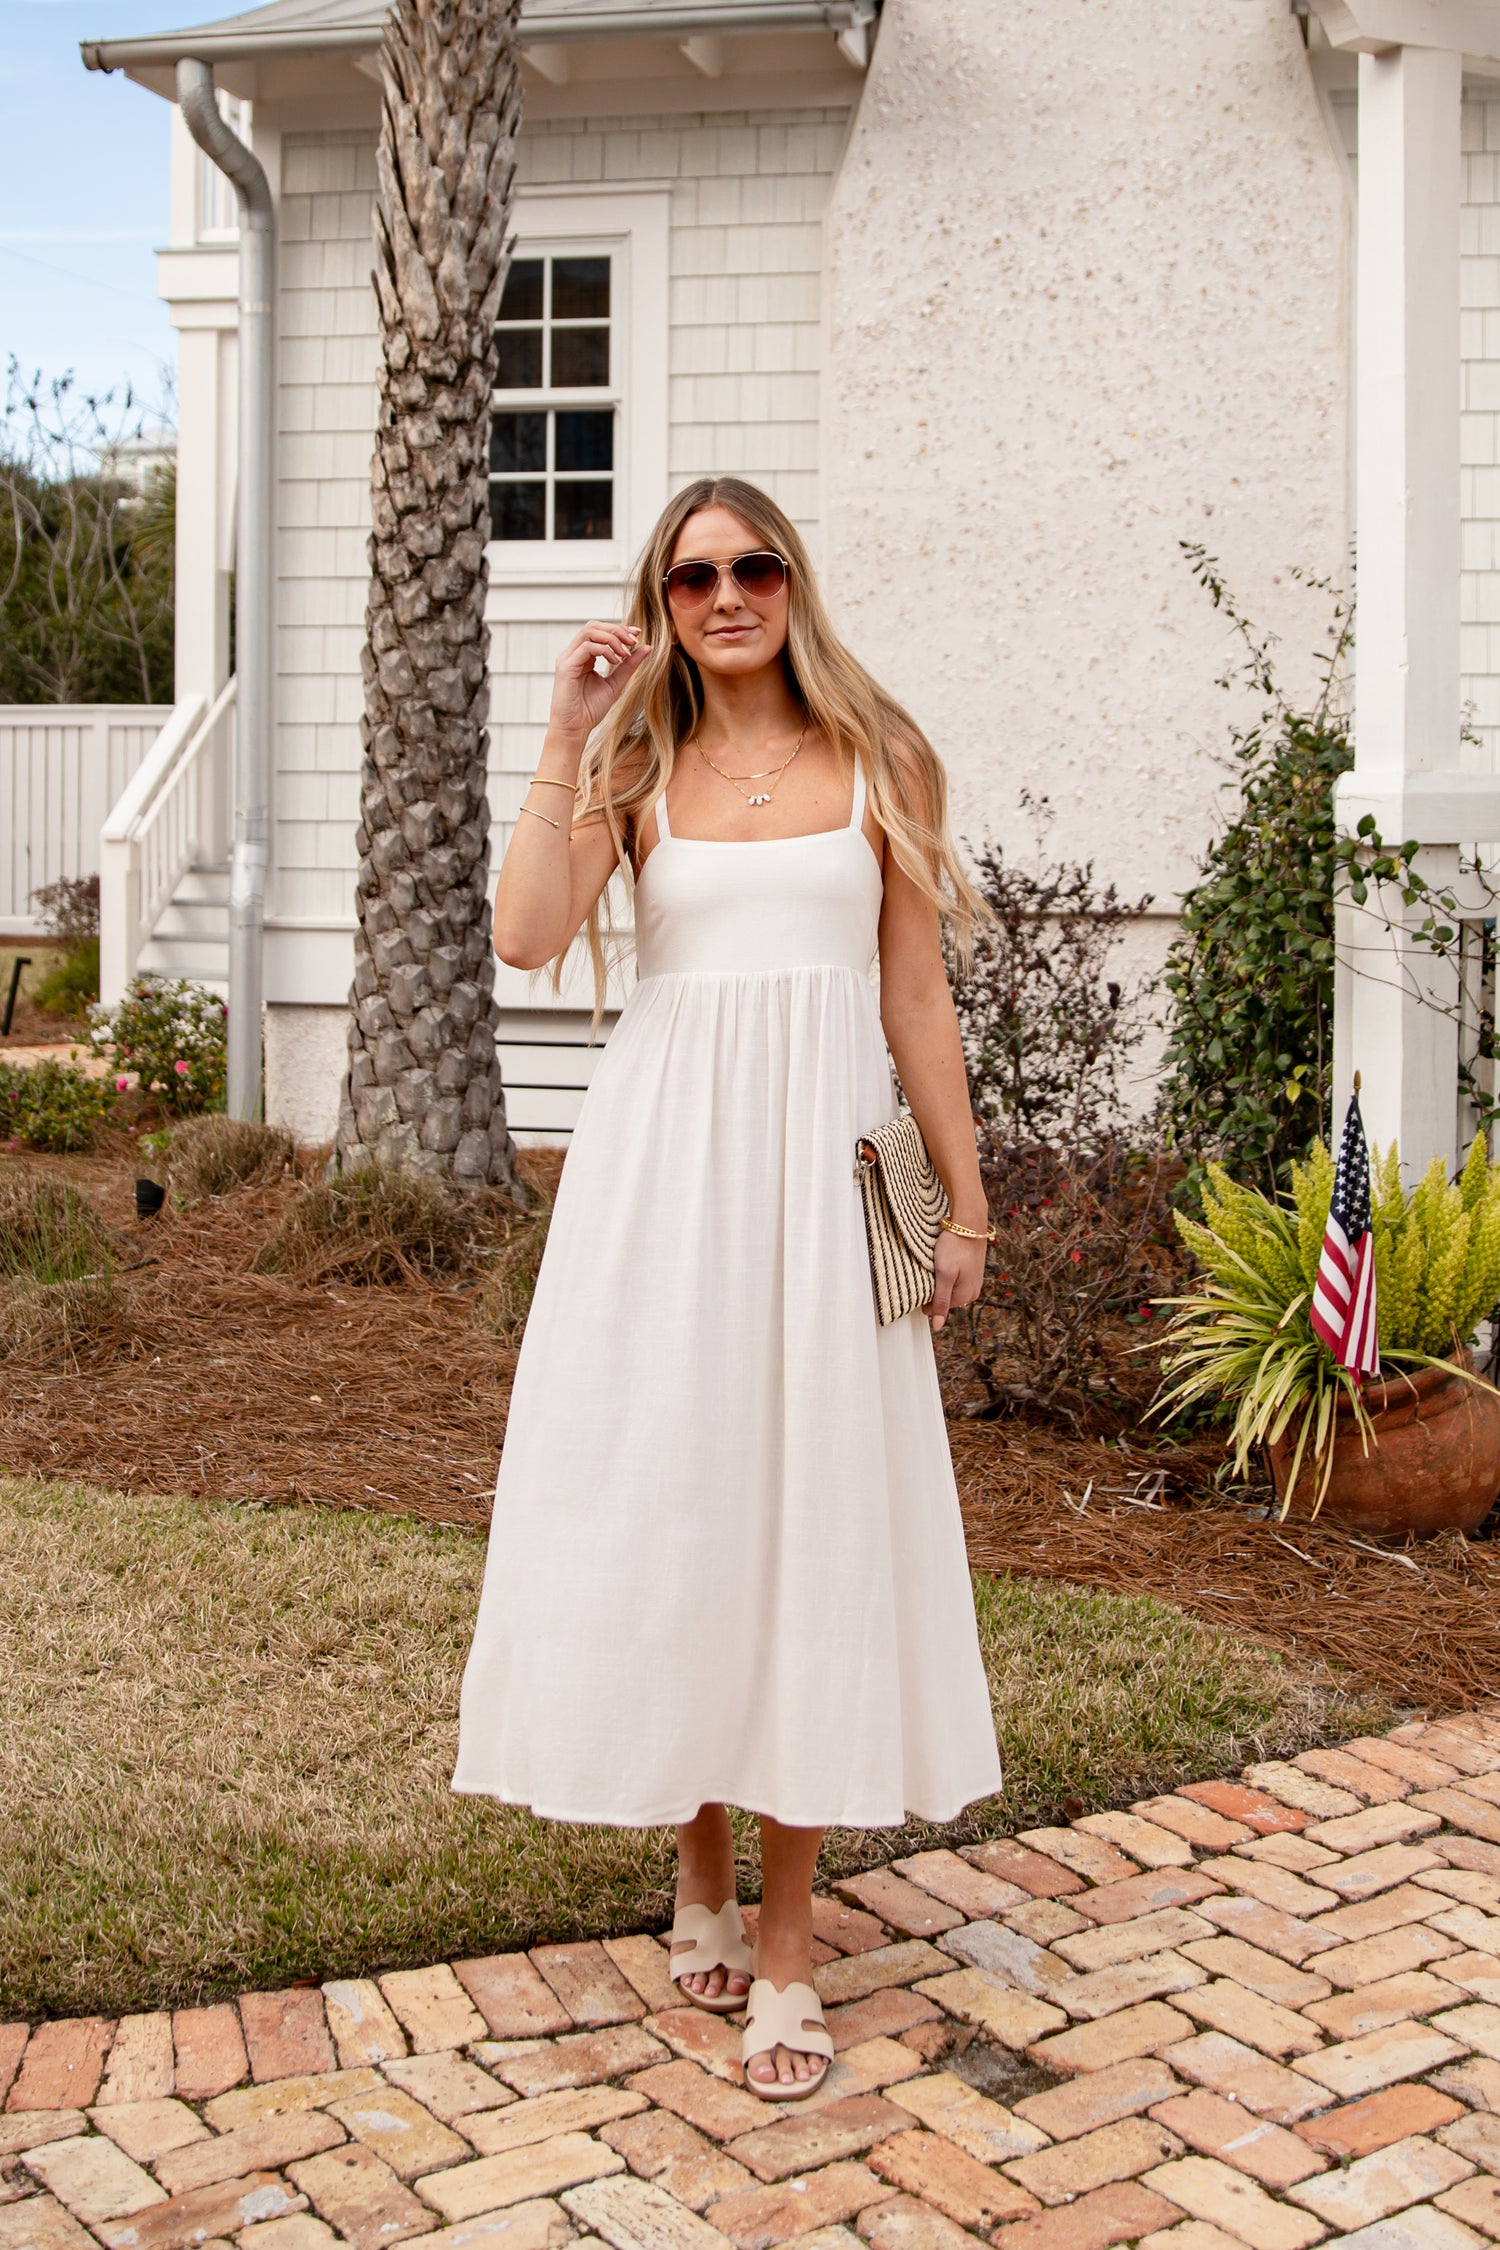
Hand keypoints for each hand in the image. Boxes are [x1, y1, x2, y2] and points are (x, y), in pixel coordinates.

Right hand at [549, 620, 650, 740]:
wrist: (574, 729)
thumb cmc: (590, 710)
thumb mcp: (615, 683)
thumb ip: (628, 665)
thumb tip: (647, 647)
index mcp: (582, 656)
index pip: (599, 630)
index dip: (619, 628)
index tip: (637, 634)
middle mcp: (573, 654)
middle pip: (594, 626)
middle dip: (616, 630)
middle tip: (633, 641)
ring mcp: (568, 659)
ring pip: (589, 632)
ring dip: (612, 638)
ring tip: (625, 653)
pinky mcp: (566, 667)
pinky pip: (586, 647)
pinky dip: (605, 650)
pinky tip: (615, 661)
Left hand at [926, 1228, 986, 1331]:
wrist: (969, 1224)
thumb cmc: (955, 1246)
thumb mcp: (944, 1274)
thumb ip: (941, 1301)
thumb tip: (937, 1327)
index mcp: (965, 1297)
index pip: (935, 1309)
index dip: (925, 1297)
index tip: (922, 1281)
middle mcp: (972, 1293)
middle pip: (943, 1300)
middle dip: (934, 1289)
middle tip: (930, 1271)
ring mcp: (974, 1283)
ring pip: (949, 1290)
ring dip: (940, 1281)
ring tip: (938, 1265)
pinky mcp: (973, 1273)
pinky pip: (955, 1281)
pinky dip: (947, 1274)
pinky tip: (946, 1262)